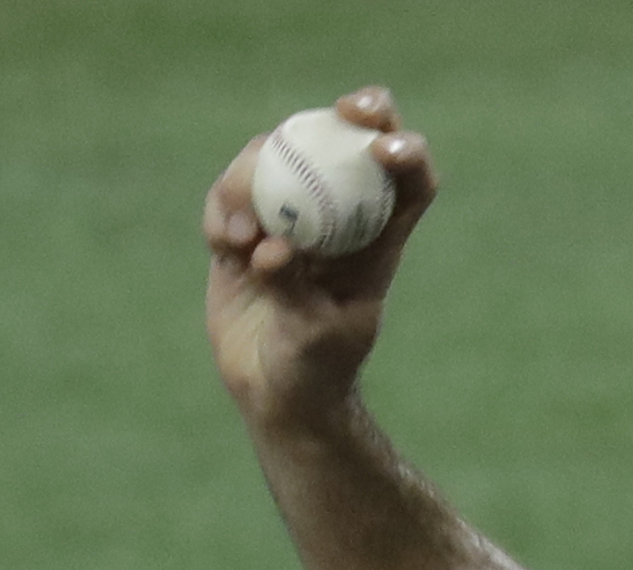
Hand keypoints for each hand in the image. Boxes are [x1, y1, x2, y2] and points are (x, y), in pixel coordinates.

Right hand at [202, 86, 437, 426]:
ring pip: (277, 160)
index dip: (406, 151)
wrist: (276, 394)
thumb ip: (294, 291)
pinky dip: (223, 207)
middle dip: (346, 115)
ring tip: (241, 237)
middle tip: (339, 112)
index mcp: (376, 243)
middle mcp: (336, 220)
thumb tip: (272, 249)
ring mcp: (287, 220)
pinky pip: (229, 197)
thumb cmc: (316, 371)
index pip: (408, 183)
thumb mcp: (315, 337)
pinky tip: (224, 242)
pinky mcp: (241, 232)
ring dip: (255, 178)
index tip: (383, 146)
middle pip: (346, 145)